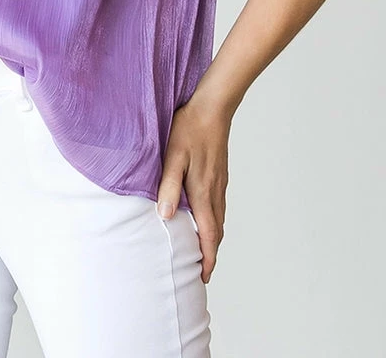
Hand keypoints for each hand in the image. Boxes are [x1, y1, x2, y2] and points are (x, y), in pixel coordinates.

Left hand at [156, 93, 230, 284]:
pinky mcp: (219, 174)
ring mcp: (219, 182)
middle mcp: (215, 191)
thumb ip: (169, 187)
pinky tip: (203, 216)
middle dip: (211, 254)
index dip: (208, 259)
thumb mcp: (173, 156)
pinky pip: (218, 205)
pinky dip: (214, 220)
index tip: (204, 278)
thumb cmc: (189, 129)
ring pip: (219, 218)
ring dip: (212, 238)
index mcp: (203, 192)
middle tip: (201, 271)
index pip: (209, 235)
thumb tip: (166, 217)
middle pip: (217, 231)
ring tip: (202, 249)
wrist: (212, 107)